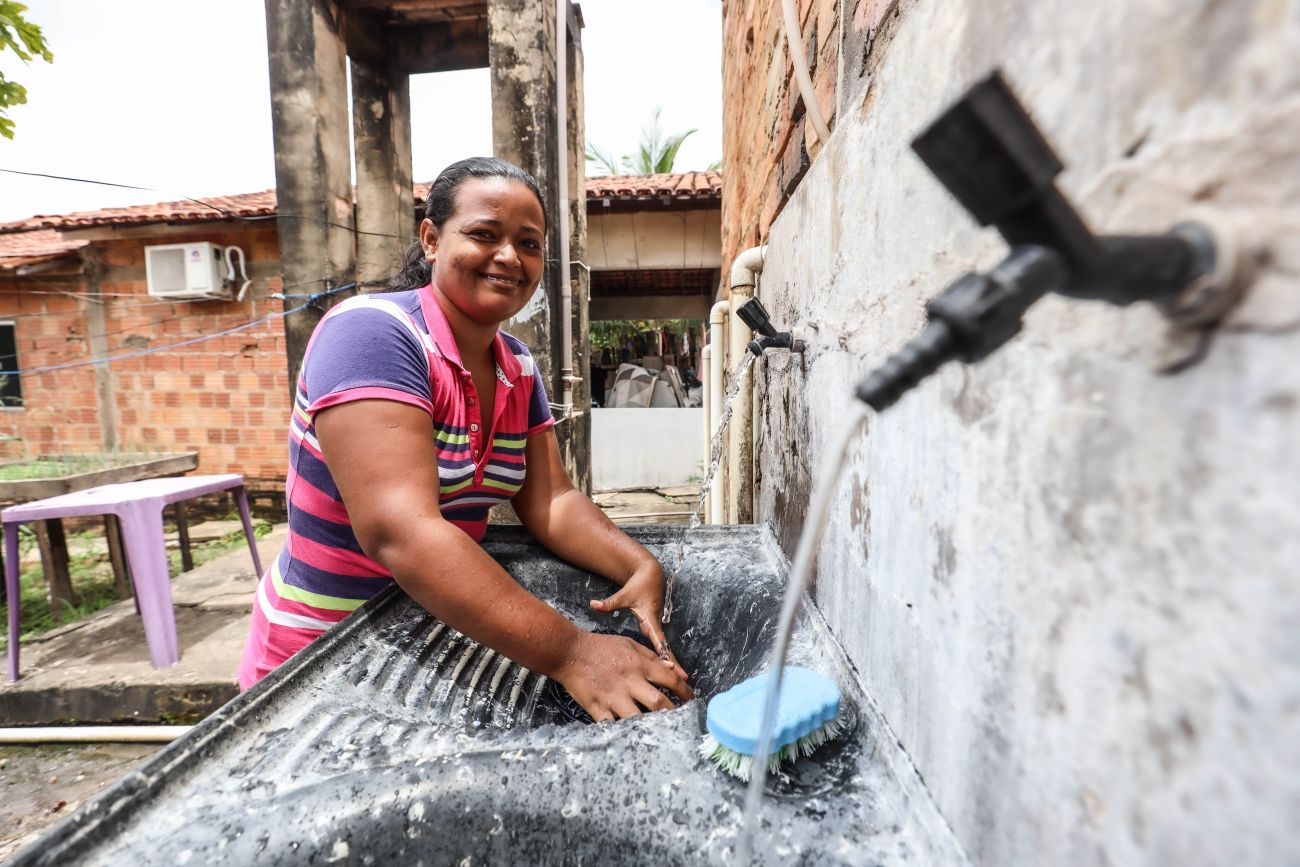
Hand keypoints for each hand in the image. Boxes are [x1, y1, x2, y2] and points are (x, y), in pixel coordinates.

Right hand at [555, 631, 693, 720]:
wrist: (570, 653)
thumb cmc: (601, 647)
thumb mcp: (629, 644)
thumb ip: (652, 656)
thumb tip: (673, 668)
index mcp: (639, 665)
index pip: (670, 680)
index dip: (685, 692)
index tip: (691, 700)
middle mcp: (630, 682)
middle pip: (658, 703)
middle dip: (673, 714)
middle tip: (680, 721)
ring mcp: (613, 697)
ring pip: (638, 718)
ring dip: (650, 726)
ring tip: (660, 733)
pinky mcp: (598, 708)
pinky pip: (613, 726)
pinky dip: (623, 733)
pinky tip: (632, 739)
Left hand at [589, 560, 687, 680]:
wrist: (650, 575)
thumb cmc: (638, 585)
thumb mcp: (624, 595)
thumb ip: (609, 603)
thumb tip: (593, 605)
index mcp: (651, 621)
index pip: (660, 643)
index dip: (667, 657)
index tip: (676, 671)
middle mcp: (655, 626)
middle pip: (665, 650)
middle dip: (673, 667)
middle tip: (683, 684)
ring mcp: (655, 627)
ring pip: (663, 648)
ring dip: (668, 664)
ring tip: (676, 683)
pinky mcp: (652, 627)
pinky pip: (658, 645)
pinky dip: (661, 657)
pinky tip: (662, 670)